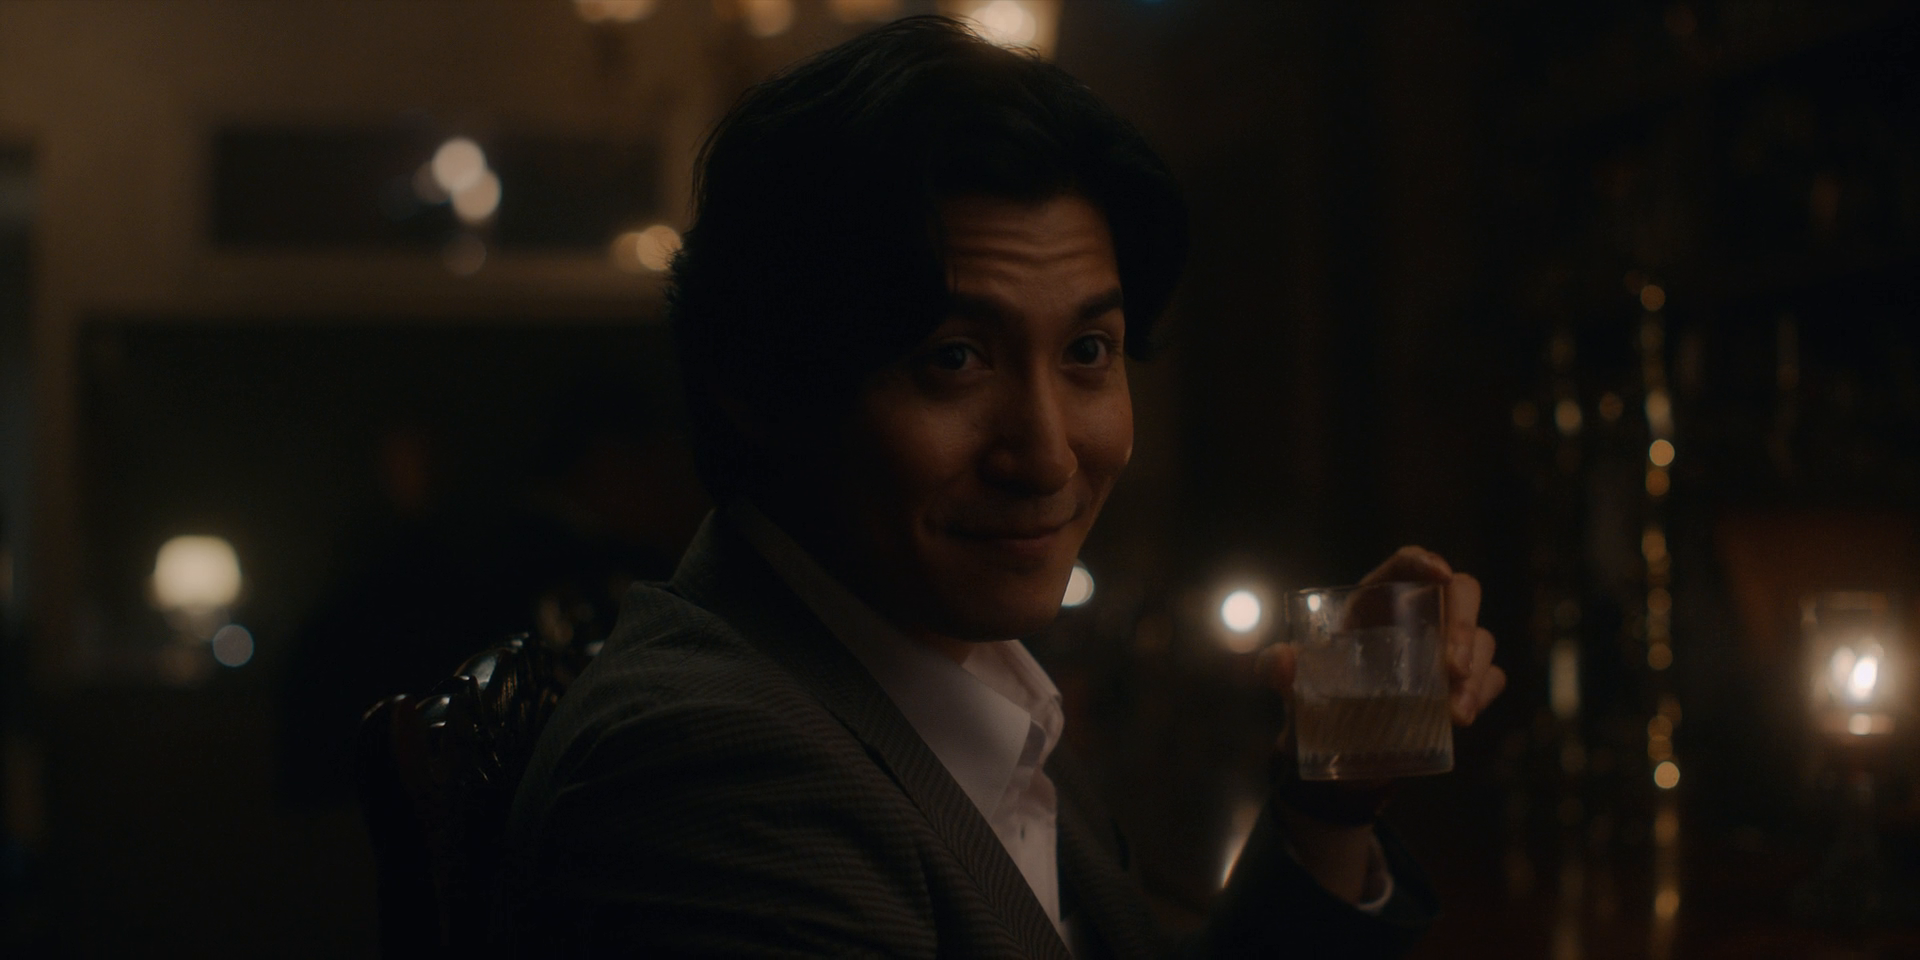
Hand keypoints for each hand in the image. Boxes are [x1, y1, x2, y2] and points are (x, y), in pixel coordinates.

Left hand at [1250, 548, 1506, 903]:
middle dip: (1463, 623)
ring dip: (1475, 671)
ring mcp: (1446, 649)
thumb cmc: (1312, 695)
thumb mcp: (1286, 683)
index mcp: (1375, 600)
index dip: (1425, 561)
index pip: (1407, 564)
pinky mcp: (1463, 684)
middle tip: (1451, 667)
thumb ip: (1273, 668)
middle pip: (1462, 593)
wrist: (1334, 746)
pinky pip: (1490, 678)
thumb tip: (1284, 661)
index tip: (1440, 574)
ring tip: (1456, 712)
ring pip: (1482, 639)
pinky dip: (1482, 693)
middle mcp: (1418, 616)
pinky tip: (1463, 716)